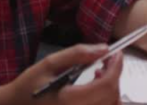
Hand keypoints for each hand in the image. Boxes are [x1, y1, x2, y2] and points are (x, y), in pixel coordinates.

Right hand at [0, 44, 121, 104]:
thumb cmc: (29, 85)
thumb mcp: (49, 63)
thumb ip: (77, 54)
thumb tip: (103, 48)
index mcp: (70, 101)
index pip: (106, 85)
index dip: (116, 67)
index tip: (116, 53)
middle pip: (112, 97)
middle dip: (115, 76)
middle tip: (108, 60)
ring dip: (112, 88)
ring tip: (100, 73)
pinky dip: (106, 98)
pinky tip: (95, 87)